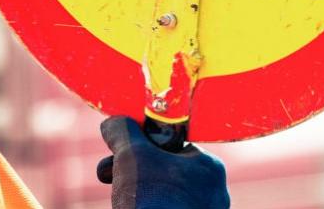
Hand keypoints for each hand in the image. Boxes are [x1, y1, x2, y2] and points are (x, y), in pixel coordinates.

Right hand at [97, 116, 229, 208]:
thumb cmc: (151, 199)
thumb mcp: (130, 154)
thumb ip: (122, 131)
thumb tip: (113, 123)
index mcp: (209, 166)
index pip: (172, 144)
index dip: (141, 144)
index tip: (121, 151)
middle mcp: (214, 192)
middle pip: (165, 169)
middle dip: (133, 169)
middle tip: (109, 172)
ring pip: (164, 193)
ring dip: (137, 190)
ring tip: (119, 198)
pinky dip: (148, 207)